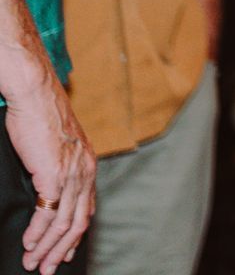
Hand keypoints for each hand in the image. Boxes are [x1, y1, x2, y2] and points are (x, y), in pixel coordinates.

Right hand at [5, 72, 94, 271]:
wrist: (36, 95)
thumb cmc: (42, 116)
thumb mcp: (58, 145)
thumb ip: (59, 167)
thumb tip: (48, 187)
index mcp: (88, 165)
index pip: (87, 208)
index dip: (76, 233)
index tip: (65, 251)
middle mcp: (85, 171)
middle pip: (78, 221)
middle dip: (61, 248)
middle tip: (47, 268)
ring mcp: (71, 174)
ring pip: (64, 222)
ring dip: (47, 246)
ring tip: (33, 263)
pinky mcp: (53, 174)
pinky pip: (47, 212)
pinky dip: (37, 231)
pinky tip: (28, 242)